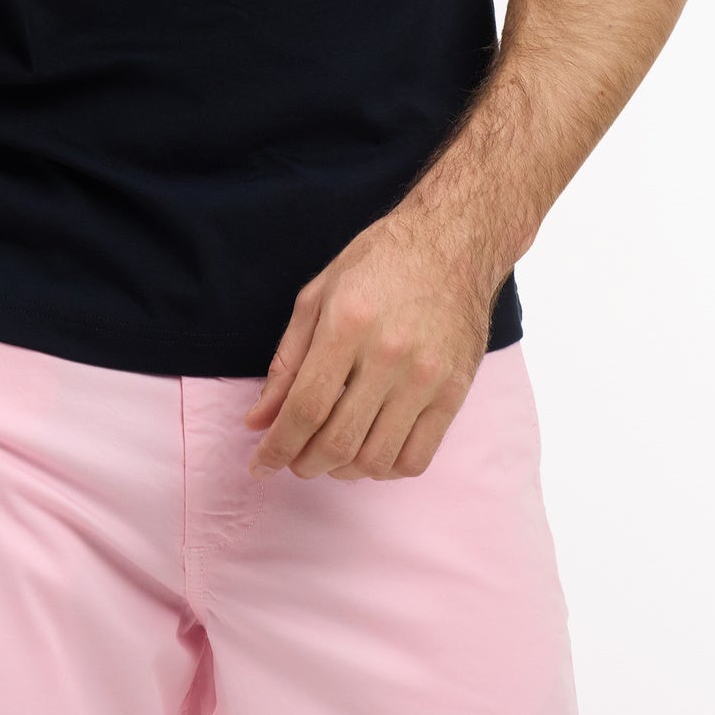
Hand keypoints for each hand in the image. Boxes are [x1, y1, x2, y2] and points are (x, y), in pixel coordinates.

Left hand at [242, 210, 495, 482]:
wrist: (452, 243)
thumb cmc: (379, 262)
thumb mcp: (318, 295)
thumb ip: (287, 361)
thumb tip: (259, 420)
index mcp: (347, 324)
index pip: (305, 408)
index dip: (276, 446)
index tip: (258, 465)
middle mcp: (389, 354)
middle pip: (338, 441)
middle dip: (304, 464)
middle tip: (292, 461)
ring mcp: (427, 377)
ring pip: (376, 459)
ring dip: (342, 471)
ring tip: (329, 456)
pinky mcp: (455, 392)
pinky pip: (417, 458)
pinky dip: (385, 470)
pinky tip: (369, 451)